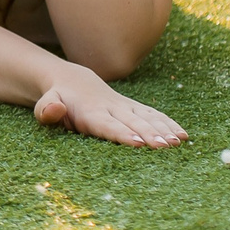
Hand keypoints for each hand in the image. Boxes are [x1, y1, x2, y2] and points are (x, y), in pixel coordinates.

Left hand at [31, 67, 186, 147]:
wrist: (74, 81)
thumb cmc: (58, 100)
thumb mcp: (45, 104)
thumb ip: (46, 110)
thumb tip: (55, 109)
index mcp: (90, 112)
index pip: (107, 125)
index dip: (122, 133)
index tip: (138, 143)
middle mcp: (111, 108)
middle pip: (132, 123)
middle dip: (149, 134)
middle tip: (165, 147)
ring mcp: (126, 107)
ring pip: (147, 118)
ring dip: (163, 130)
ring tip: (178, 143)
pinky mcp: (135, 108)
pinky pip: (154, 114)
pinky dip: (169, 123)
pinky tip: (184, 135)